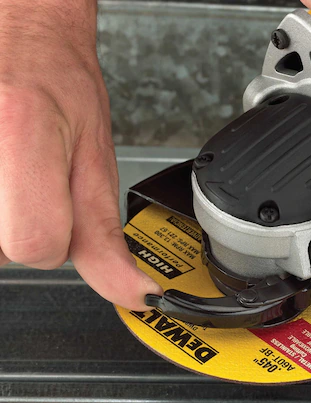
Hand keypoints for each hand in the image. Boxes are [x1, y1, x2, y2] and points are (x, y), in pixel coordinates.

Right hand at [0, 0, 161, 308]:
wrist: (15, 37)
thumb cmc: (56, 85)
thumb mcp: (95, 162)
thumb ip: (105, 237)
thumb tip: (134, 294)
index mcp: (21, 134)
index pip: (33, 246)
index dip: (55, 241)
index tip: (58, 213)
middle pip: (1, 251)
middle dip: (26, 229)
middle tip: (30, 182)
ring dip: (3, 220)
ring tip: (12, 175)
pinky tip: (1, 179)